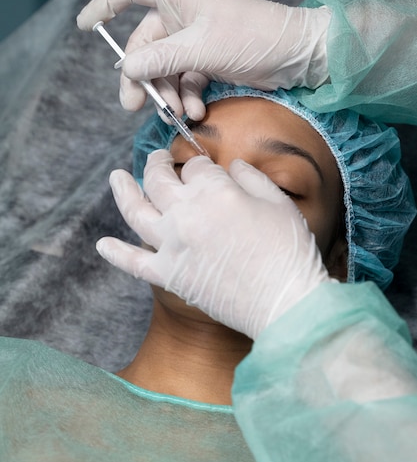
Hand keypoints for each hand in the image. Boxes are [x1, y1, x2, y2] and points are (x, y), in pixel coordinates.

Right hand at [77, 0, 329, 120]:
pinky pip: (186, 80)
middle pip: (146, 46)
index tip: (84, 27)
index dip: (104, 5)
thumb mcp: (202, 48)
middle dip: (141, 78)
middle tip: (134, 106)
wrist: (296, 55)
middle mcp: (183, 15)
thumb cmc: (252, 37)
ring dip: (167, 93)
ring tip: (175, 114)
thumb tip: (127, 69)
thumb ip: (162, 59)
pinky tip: (195, 111)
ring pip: (165, 69)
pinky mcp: (209, 61)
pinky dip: (187, 97)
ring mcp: (196, 40)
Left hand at [96, 150, 331, 339]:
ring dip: (122, 191)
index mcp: (213, 191)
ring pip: (136, 211)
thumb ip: (251, 177)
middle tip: (157, 158)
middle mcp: (185, 213)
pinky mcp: (168, 275)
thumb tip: (232, 166)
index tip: (207, 170)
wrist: (284, 302)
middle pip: (159, 180)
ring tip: (115, 177)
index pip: (196, 166)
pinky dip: (115, 253)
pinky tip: (102, 244)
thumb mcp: (278, 202)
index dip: (201, 165)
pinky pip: (133, 262)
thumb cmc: (287, 251)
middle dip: (157, 164)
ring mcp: (171, 245)